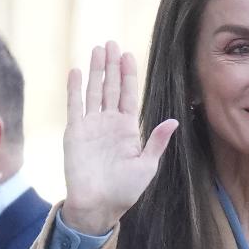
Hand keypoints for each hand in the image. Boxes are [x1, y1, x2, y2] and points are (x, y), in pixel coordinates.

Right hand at [59, 40, 178, 234]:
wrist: (97, 206)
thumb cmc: (124, 191)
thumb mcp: (147, 166)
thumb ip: (157, 142)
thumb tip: (173, 121)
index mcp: (128, 130)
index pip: (129, 96)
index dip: (129, 75)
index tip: (128, 54)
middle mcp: (109, 124)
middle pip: (111, 87)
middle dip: (112, 65)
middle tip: (111, 42)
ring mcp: (91, 126)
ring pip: (94, 91)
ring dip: (95, 70)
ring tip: (97, 49)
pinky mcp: (74, 132)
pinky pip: (75, 105)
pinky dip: (75, 88)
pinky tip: (76, 70)